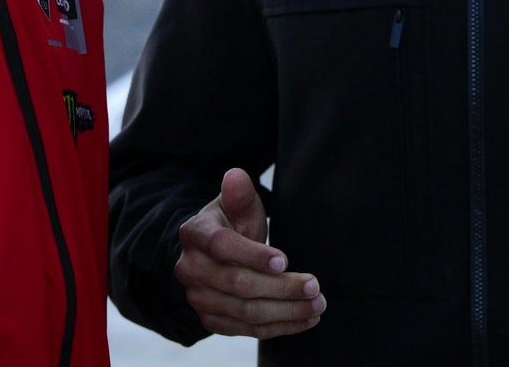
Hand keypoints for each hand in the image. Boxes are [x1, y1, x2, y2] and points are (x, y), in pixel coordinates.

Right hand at [174, 167, 325, 337]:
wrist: (212, 253)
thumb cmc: (231, 223)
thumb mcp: (236, 204)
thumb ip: (240, 194)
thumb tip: (236, 177)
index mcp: (195, 234)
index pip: (222, 247)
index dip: (253, 255)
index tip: (285, 260)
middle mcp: (190, 269)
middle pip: (238, 285)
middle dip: (281, 288)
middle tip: (315, 287)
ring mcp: (198, 298)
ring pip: (246, 312)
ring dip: (286, 312)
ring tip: (317, 305)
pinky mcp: (211, 320)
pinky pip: (247, 330)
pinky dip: (279, 328)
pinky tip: (305, 319)